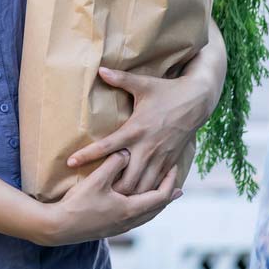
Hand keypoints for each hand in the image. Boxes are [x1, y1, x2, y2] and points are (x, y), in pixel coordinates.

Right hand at [33, 150, 181, 245]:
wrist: (60, 227)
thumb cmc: (78, 204)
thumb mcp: (97, 179)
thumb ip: (113, 164)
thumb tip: (126, 152)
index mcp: (130, 209)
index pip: (160, 196)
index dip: (170, 183)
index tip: (174, 169)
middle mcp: (130, 221)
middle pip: (157, 209)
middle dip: (168, 196)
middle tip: (177, 187)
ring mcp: (120, 227)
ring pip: (147, 216)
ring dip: (156, 204)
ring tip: (162, 196)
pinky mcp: (111, 229)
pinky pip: (136, 219)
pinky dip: (144, 210)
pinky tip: (138, 206)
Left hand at [64, 65, 211, 195]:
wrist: (197, 101)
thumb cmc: (167, 91)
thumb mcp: (143, 84)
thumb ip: (120, 79)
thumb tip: (100, 69)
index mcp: (135, 129)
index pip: (106, 147)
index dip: (87, 156)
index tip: (71, 162)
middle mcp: (147, 147)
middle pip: (125, 178)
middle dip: (110, 187)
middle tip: (93, 192)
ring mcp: (160, 157)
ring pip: (142, 186)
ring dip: (128, 194)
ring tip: (112, 199)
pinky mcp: (171, 162)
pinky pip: (157, 185)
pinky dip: (146, 193)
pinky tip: (136, 198)